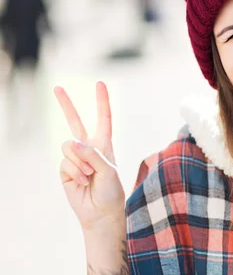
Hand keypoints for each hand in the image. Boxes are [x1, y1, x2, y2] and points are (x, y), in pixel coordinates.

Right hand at [55, 81, 124, 229]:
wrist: (100, 212)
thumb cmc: (110, 191)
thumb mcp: (108, 171)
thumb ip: (93, 154)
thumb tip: (72, 141)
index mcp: (105, 144)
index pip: (103, 118)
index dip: (102, 101)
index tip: (100, 83)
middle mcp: (89, 147)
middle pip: (75, 122)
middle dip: (66, 105)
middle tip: (57, 87)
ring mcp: (75, 158)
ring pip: (68, 147)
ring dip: (80, 162)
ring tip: (89, 175)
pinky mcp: (65, 169)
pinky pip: (65, 162)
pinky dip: (74, 172)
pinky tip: (82, 182)